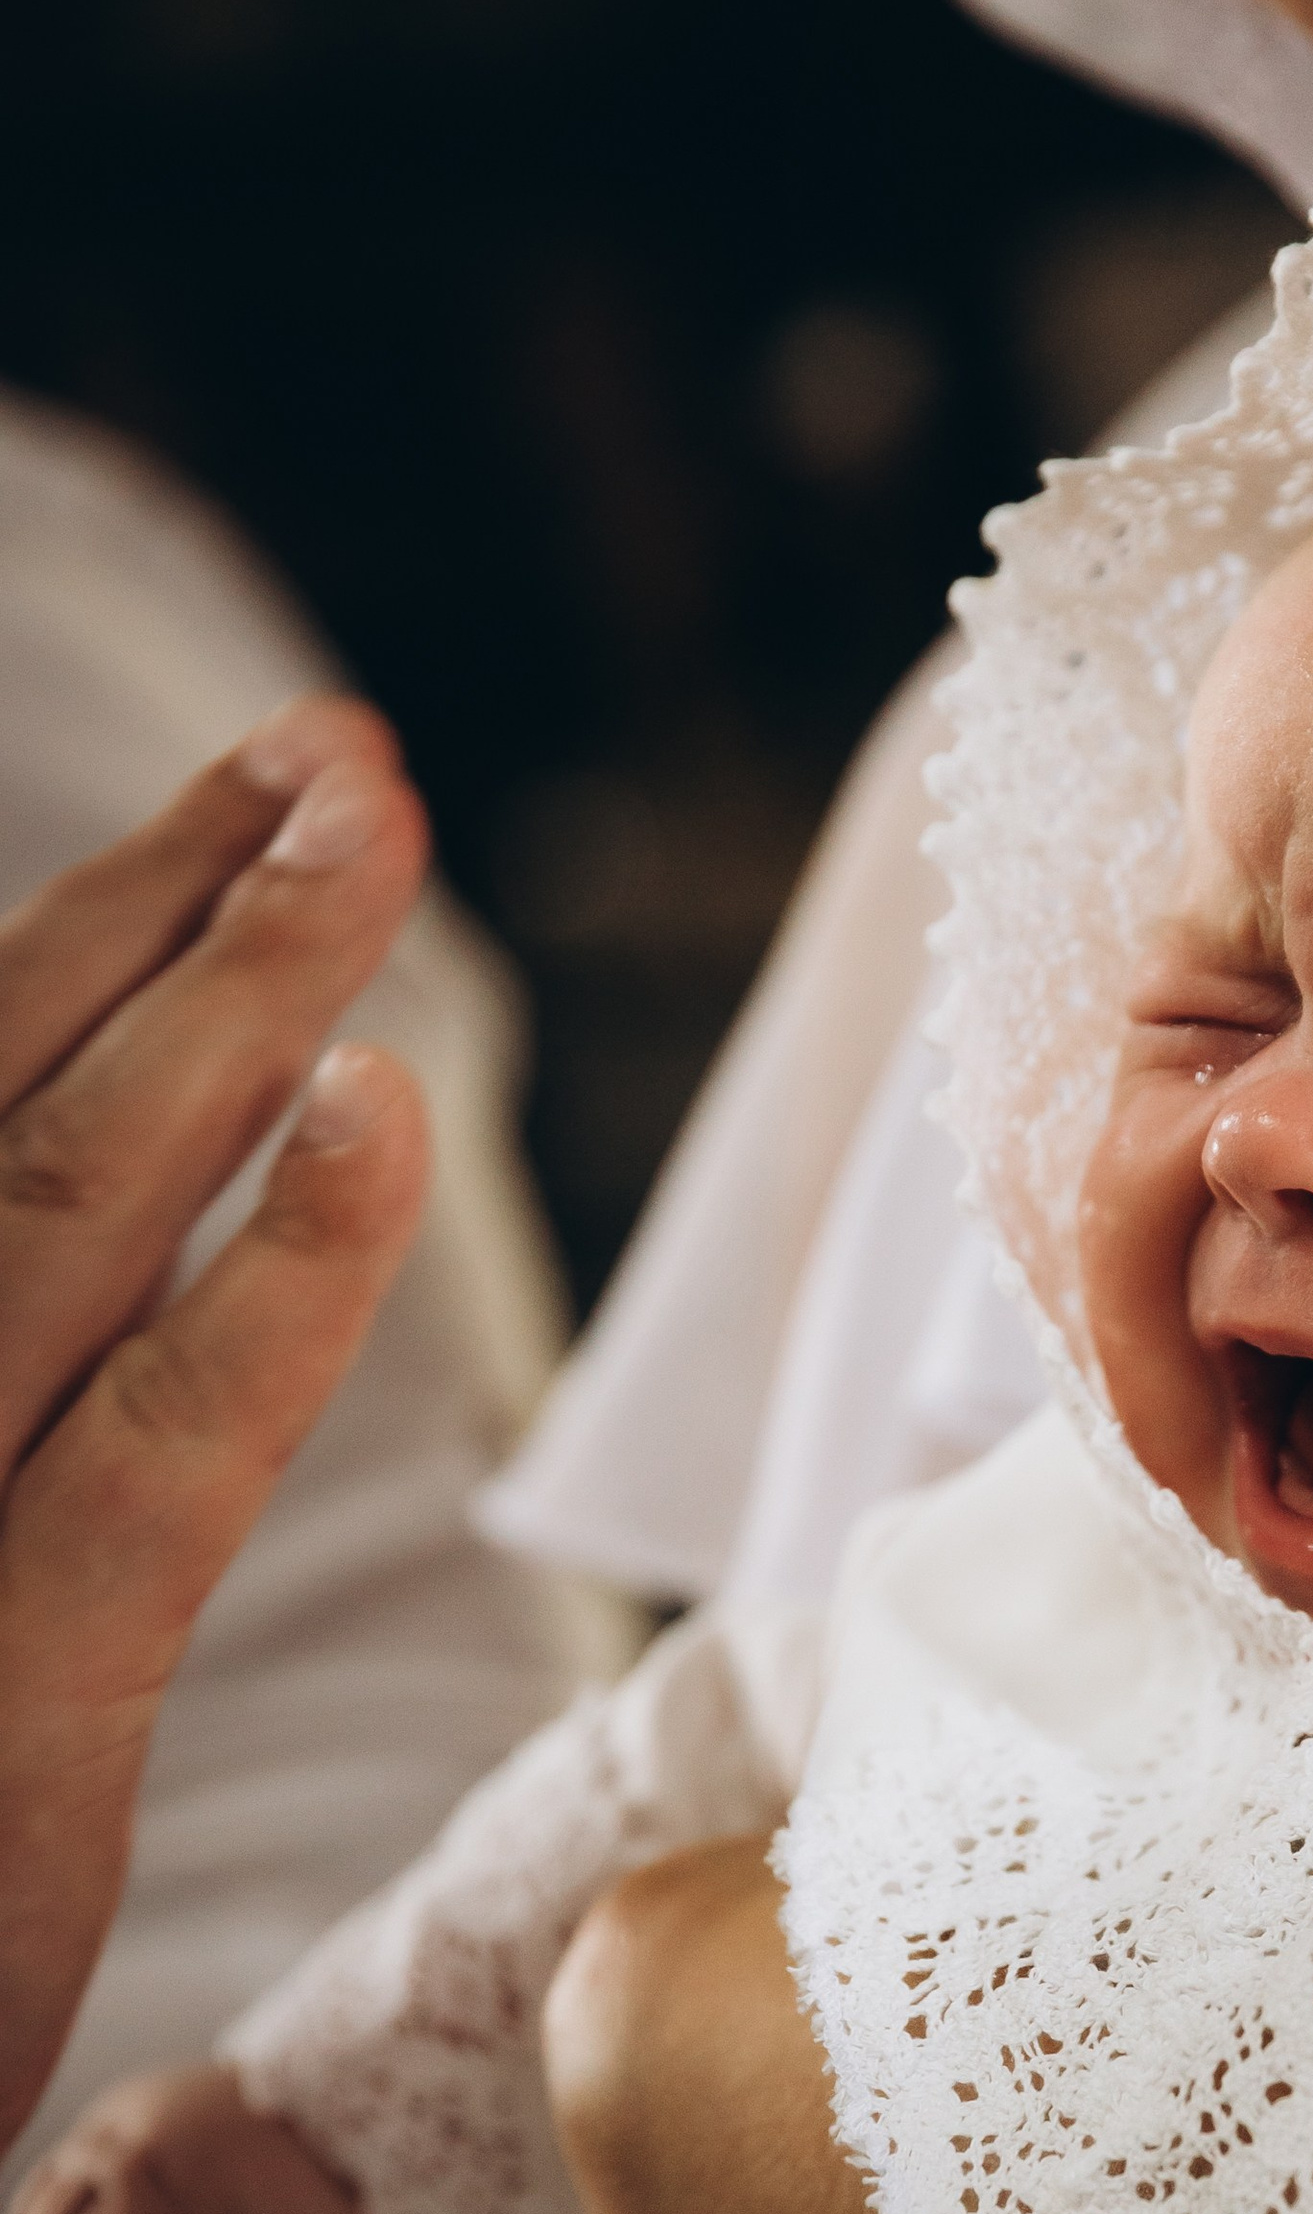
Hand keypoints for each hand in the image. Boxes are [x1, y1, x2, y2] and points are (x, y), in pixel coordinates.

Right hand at [0, 699, 430, 2153]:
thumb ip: (37, 1460)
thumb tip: (95, 1309)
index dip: (93, 937)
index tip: (241, 811)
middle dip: (177, 907)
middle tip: (344, 754)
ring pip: (49, 1207)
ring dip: (226, 996)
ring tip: (371, 826)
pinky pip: (141, 1453)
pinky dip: (266, 1279)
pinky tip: (375, 1118)